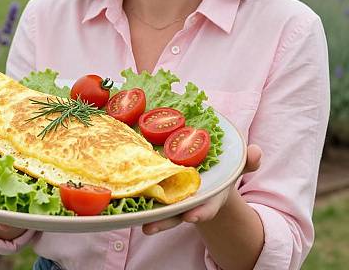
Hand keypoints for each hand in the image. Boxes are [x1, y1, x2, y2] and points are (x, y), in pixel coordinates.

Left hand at [142, 144, 261, 234]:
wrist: (206, 175)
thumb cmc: (221, 171)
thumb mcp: (235, 166)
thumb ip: (246, 161)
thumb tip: (257, 152)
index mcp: (210, 196)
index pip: (207, 208)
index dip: (200, 213)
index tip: (191, 217)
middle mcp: (190, 201)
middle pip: (176, 214)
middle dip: (164, 222)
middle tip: (149, 228)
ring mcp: (174, 198)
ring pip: (159, 209)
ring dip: (148, 214)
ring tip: (134, 220)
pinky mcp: (160, 190)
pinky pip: (149, 193)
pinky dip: (138, 195)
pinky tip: (123, 194)